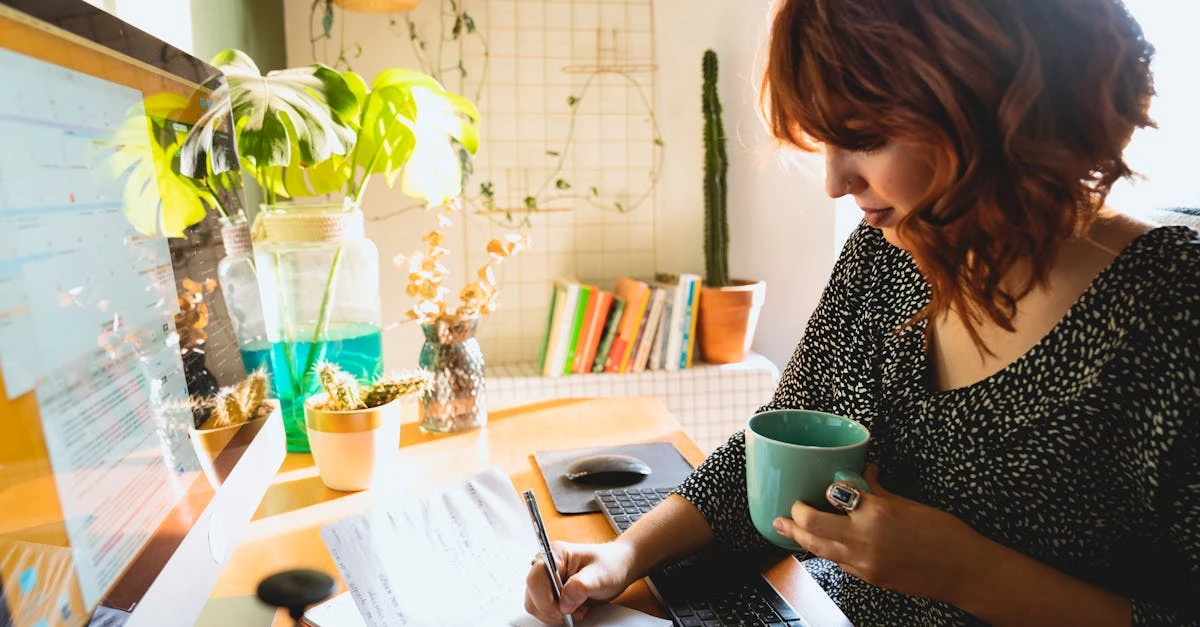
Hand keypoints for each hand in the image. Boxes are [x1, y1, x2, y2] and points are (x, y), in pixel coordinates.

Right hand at [524, 540, 637, 624]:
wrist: (618, 568)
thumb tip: (564, 602)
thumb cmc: (610, 564)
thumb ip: (581, 586)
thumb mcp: (600, 575)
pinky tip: (574, 609)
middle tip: (574, 611)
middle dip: (552, 610)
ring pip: (535, 606)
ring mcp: (547, 581)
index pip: (535, 579)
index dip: (545, 599)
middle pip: (532, 596)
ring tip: (577, 609)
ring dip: (555, 614)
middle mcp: (546, 567)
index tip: (562, 609)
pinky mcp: (550, 592)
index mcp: (555, 554)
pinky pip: (544, 610)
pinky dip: (558, 615)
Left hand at [771, 465, 985, 602]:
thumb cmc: (944, 534)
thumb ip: (879, 490)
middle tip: (786, 510)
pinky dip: (826, 552)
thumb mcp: (909, 504)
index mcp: (876, 511)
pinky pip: (838, 562)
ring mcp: (864, 562)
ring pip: (819, 549)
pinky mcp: (869, 577)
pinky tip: (819, 546)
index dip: (823, 489)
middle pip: (812, 525)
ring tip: (785, 528)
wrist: (964, 571)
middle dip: (794, 516)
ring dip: (799, 538)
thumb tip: (865, 473)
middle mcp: (864, 537)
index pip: (834, 494)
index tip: (820, 486)